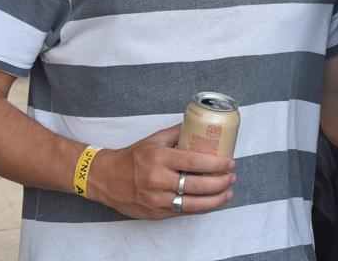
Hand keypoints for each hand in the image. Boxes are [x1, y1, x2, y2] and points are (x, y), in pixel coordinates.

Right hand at [86, 125, 236, 219]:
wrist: (105, 179)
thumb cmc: (132, 157)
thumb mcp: (154, 140)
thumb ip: (178, 133)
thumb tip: (200, 125)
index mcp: (160, 158)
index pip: (194, 162)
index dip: (216, 164)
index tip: (230, 162)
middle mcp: (158, 180)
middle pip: (197, 185)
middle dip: (220, 182)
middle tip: (232, 177)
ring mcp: (156, 199)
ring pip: (192, 203)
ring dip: (215, 200)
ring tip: (228, 192)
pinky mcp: (155, 213)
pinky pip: (183, 212)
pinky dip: (200, 208)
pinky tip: (212, 202)